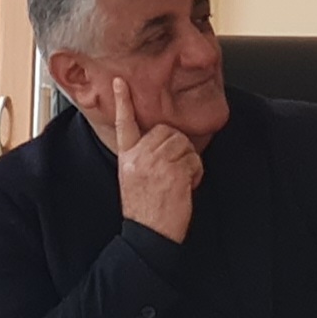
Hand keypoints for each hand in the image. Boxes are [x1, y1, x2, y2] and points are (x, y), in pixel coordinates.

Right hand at [96, 71, 201, 243]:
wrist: (148, 235)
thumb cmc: (146, 210)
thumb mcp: (133, 179)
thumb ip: (144, 157)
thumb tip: (164, 140)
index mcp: (127, 157)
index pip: (124, 124)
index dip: (122, 101)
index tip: (120, 82)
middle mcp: (139, 156)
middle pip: (167, 131)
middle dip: (177, 148)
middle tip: (172, 173)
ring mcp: (155, 162)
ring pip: (183, 143)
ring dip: (188, 162)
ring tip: (176, 182)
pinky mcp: (173, 170)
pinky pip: (194, 159)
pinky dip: (195, 173)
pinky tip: (183, 188)